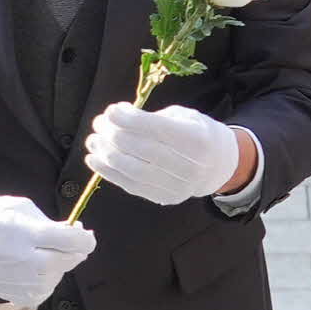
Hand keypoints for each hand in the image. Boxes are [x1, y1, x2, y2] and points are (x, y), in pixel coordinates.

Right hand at [0, 195, 94, 304]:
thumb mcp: (22, 209)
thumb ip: (51, 224)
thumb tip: (80, 235)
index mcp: (16, 230)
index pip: (63, 240)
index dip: (84, 239)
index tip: (88, 236)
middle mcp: (12, 257)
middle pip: (61, 262)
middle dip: (75, 253)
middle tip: (77, 245)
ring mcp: (8, 279)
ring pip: (53, 279)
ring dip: (60, 267)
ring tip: (49, 254)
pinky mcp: (8, 294)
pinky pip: (42, 293)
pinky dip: (48, 281)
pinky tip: (39, 268)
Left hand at [84, 102, 245, 207]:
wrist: (218, 165)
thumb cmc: (195, 134)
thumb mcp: (183, 117)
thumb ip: (152, 118)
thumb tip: (117, 116)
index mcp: (198, 141)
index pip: (159, 130)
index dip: (131, 121)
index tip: (111, 111)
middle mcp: (191, 167)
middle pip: (144, 151)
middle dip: (116, 135)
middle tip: (98, 123)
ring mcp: (178, 187)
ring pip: (135, 171)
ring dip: (108, 155)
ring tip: (92, 141)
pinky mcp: (164, 198)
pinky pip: (132, 186)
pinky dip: (109, 173)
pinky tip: (94, 159)